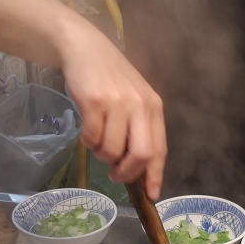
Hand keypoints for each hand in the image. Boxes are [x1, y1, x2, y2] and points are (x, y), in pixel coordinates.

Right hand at [58, 26, 166, 199]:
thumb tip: (137, 168)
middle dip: (127, 172)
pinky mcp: (94, 102)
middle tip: (115, 174)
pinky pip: (92, 138)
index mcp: (154, 107)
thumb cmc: (110, 78)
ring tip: (98, 142)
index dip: (155, 175)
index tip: (152, 195)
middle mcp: (140, 105)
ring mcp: (117, 103)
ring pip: (112, 149)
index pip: (159, 149)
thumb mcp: (134, 99)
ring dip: (102, 154)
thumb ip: (139, 128)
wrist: (84, 48)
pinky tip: (87, 131)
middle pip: (141, 154)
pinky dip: (87, 142)